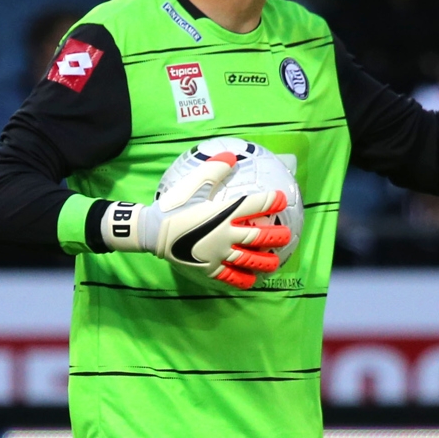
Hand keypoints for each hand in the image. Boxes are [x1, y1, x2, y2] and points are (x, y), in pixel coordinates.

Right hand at [101, 152, 290, 288]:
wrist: (152, 231)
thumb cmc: (174, 206)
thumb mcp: (193, 184)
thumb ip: (214, 170)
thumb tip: (232, 156)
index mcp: (224, 212)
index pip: (254, 205)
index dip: (271, 202)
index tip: (282, 200)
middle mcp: (225, 234)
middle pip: (258, 236)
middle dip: (275, 236)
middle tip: (287, 235)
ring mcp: (218, 254)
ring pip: (248, 259)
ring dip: (265, 261)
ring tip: (275, 262)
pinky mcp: (209, 269)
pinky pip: (230, 277)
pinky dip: (242, 279)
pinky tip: (251, 281)